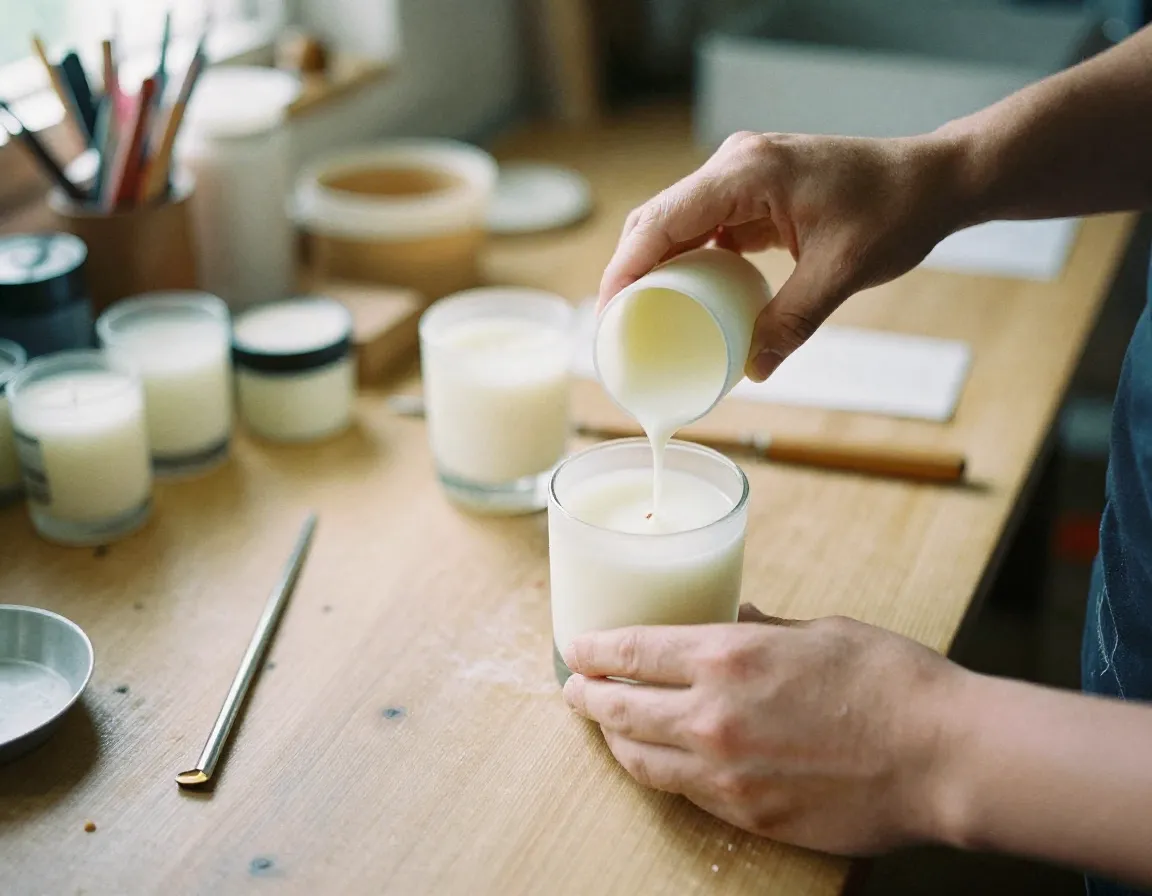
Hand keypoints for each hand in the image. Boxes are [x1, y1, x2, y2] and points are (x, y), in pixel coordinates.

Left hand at [561, 604, 968, 854]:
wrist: (945, 757)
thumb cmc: (890, 680)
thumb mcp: (819, 630)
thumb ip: (761, 629)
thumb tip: (733, 618)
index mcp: (726, 657)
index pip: (632, 652)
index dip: (594, 650)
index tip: (577, 648)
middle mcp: (712, 717)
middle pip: (620, 711)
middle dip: (588, 698)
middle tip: (575, 690)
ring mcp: (727, 775)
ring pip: (642, 760)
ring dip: (615, 742)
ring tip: (607, 729)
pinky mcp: (750, 816)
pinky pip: (685, 794)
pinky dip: (661, 774)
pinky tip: (659, 762)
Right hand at [598, 130, 968, 380]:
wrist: (935, 180)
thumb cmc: (896, 210)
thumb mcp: (841, 273)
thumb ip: (793, 321)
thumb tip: (753, 371)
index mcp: (746, 171)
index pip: (661, 220)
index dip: (624, 268)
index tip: (607, 314)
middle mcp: (735, 164)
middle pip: (657, 219)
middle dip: (630, 272)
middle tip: (616, 327)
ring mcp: (742, 175)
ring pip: (676, 222)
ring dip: (656, 267)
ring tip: (641, 318)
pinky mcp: (754, 191)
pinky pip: (705, 226)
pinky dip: (688, 261)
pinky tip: (686, 297)